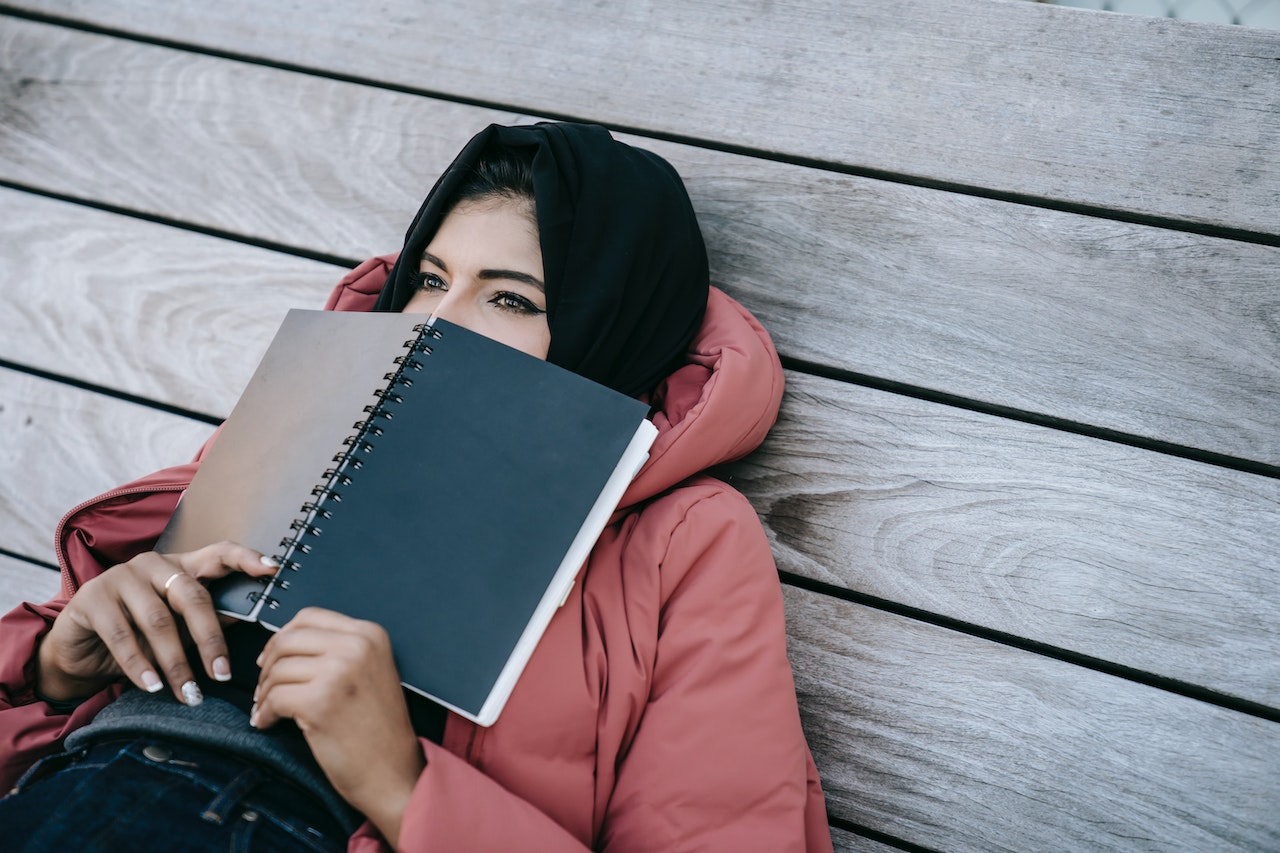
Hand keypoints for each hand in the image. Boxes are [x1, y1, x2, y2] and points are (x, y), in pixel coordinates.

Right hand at [36, 542, 277, 703]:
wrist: (79, 648)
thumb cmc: (139, 634)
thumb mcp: (179, 626)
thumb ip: (210, 619)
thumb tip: (249, 620)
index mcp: (182, 566)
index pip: (219, 552)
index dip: (246, 558)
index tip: (272, 570)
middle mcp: (154, 565)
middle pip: (192, 596)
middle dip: (210, 640)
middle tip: (223, 674)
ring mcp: (121, 577)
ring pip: (158, 620)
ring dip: (176, 662)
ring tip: (189, 692)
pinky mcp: (92, 598)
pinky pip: (122, 635)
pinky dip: (140, 666)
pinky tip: (152, 686)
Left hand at [252, 607, 424, 845]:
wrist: (392, 770)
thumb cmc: (379, 728)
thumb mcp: (369, 671)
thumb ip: (337, 649)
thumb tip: (284, 643)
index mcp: (370, 634)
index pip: (309, 616)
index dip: (283, 636)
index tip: (273, 655)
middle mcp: (356, 646)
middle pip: (287, 639)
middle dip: (268, 664)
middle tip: (264, 686)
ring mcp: (338, 672)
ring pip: (277, 669)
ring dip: (264, 692)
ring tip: (267, 708)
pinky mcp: (319, 701)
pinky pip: (273, 698)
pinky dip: (264, 712)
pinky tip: (268, 722)